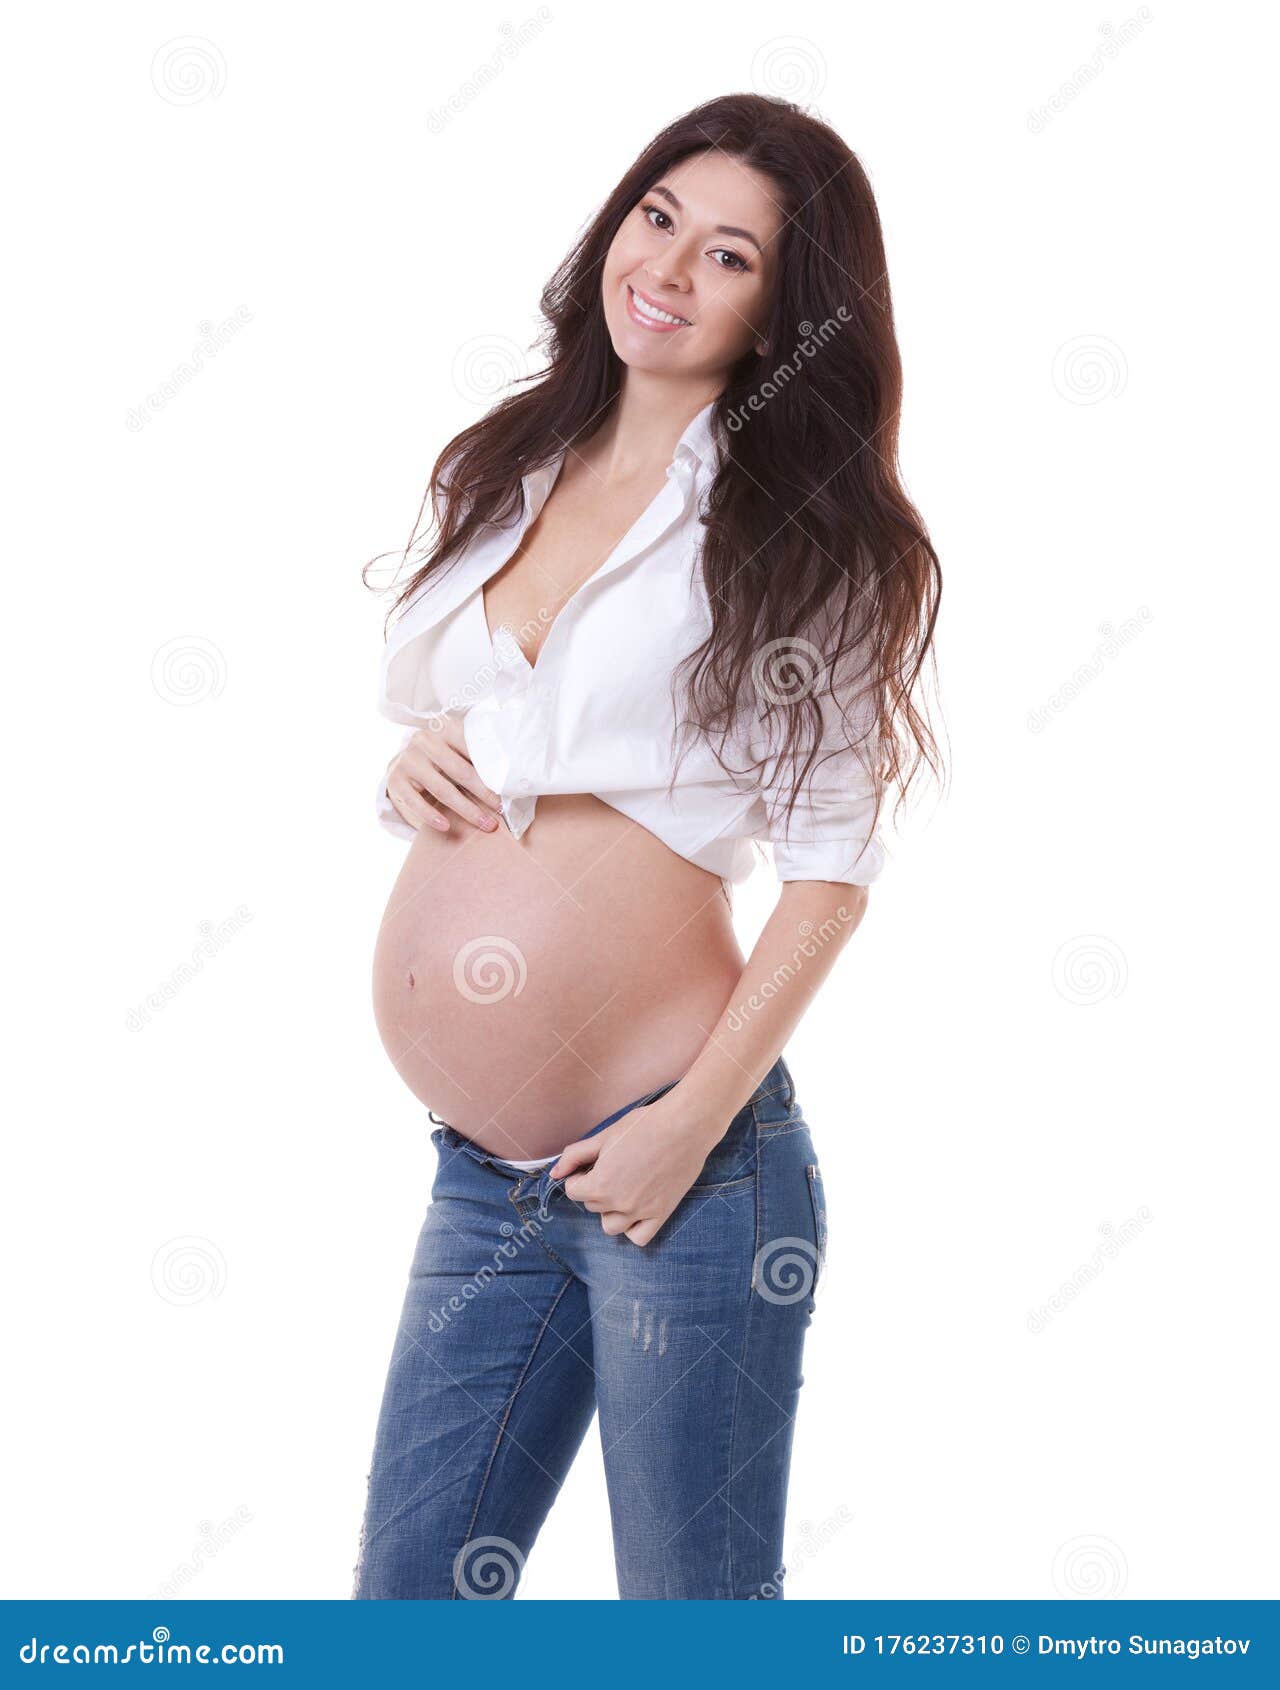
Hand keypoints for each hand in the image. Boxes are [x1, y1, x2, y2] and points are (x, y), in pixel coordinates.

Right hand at [386, 715, 504, 833]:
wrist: (406, 764)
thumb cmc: (444, 758)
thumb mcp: (459, 750)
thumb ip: (478, 755)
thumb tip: (513, 777)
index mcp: (444, 727)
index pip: (472, 746)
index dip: (492, 767)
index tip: (509, 786)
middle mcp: (424, 740)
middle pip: (460, 771)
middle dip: (484, 793)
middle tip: (501, 809)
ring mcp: (408, 760)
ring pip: (442, 789)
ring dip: (467, 810)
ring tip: (485, 824)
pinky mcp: (396, 780)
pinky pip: (416, 802)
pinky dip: (432, 816)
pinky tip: (446, 826)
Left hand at [551, 1092, 721, 1247]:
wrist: (685, 1126)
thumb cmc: (644, 1125)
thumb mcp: (604, 1136)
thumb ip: (575, 1156)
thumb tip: (554, 1173)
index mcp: (600, 1184)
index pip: (573, 1191)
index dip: (580, 1175)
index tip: (593, 1164)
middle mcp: (618, 1203)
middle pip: (592, 1205)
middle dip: (596, 1188)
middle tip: (614, 1167)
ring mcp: (640, 1212)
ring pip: (611, 1226)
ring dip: (611, 1210)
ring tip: (624, 1188)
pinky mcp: (661, 1215)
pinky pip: (638, 1238)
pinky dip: (633, 1228)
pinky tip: (637, 1208)